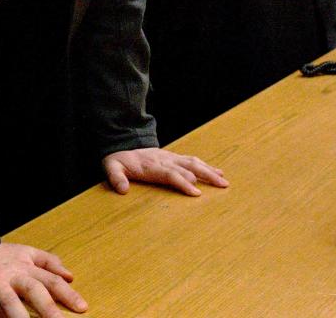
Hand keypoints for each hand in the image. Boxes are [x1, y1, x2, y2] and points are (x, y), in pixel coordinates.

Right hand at [0, 243, 86, 317]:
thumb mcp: (25, 252)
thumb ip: (48, 262)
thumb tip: (70, 275)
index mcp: (26, 265)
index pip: (51, 280)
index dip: (68, 294)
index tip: (83, 308)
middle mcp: (12, 273)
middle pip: (34, 290)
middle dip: (49, 309)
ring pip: (10, 300)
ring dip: (21, 317)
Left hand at [102, 148, 227, 196]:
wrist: (123, 143)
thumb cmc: (119, 160)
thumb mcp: (111, 167)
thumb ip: (116, 178)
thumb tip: (122, 190)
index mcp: (152, 166)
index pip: (171, 175)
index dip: (184, 183)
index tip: (197, 193)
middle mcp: (165, 160)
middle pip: (188, 167)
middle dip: (205, 176)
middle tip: (222, 186)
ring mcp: (171, 157)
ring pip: (193, 163)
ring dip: (209, 171)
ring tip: (224, 180)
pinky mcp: (174, 157)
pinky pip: (192, 160)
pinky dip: (206, 166)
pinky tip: (217, 171)